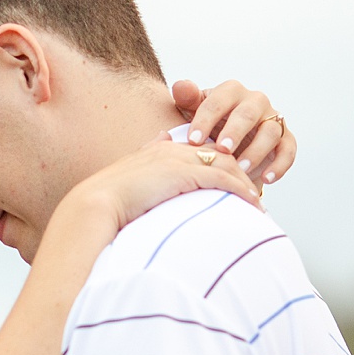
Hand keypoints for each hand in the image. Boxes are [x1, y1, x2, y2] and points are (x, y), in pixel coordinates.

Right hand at [69, 136, 260, 238]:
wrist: (95, 204)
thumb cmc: (104, 204)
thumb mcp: (125, 185)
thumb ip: (142, 176)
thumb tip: (151, 168)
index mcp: (156, 151)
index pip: (196, 151)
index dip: (216, 164)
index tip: (230, 181)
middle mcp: (169, 150)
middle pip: (216, 153)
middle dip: (238, 170)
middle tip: (253, 190)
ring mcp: (177, 160)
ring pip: (224, 163)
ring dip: (245, 182)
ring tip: (258, 200)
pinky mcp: (183, 174)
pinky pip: (222, 178)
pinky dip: (241, 189)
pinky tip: (253, 202)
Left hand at [172, 79, 296, 185]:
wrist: (228, 143)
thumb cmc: (208, 124)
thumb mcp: (193, 111)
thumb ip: (186, 98)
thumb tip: (180, 87)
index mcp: (231, 92)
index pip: (218, 101)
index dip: (205, 120)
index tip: (192, 141)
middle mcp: (255, 101)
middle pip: (247, 113)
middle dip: (234, 132)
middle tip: (221, 150)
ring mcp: (273, 120)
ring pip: (270, 131)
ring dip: (256, 151)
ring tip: (241, 169)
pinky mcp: (285, 139)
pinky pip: (288, 150)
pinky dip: (279, 165)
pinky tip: (266, 179)